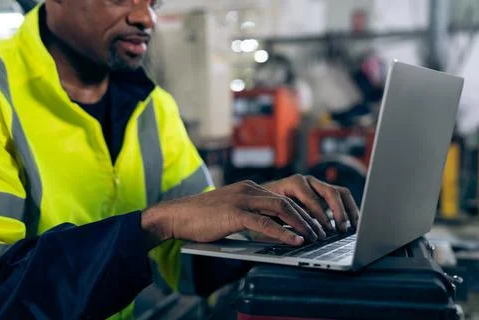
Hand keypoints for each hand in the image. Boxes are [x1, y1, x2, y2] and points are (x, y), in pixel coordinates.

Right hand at [141, 180, 325, 248]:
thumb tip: (274, 228)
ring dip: (301, 225)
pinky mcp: (234, 214)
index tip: (316, 225)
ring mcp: (242, 200)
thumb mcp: (232, 211)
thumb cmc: (203, 216)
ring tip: (314, 238)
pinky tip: (294, 241)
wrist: (177, 215)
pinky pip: (265, 223)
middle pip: (288, 201)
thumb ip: (253, 214)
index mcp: (250, 188)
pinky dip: (283, 233)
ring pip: (281, 209)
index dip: (304, 212)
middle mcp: (249, 190)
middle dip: (309, 218)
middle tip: (322, 233)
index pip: (285, 198)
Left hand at [263, 174, 359, 232]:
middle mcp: (308, 181)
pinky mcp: (324, 192)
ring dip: (348, 210)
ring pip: (340, 193)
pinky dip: (349, 210)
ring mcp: (317, 185)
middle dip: (338, 212)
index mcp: (294, 183)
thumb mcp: (269, 213)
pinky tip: (352, 224)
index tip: (327, 229)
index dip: (320, 215)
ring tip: (351, 227)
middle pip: (330, 192)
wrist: (262, 198)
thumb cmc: (264, 207)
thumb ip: (281, 222)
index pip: (312, 198)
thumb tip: (297, 237)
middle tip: (341, 229)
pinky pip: (342, 197)